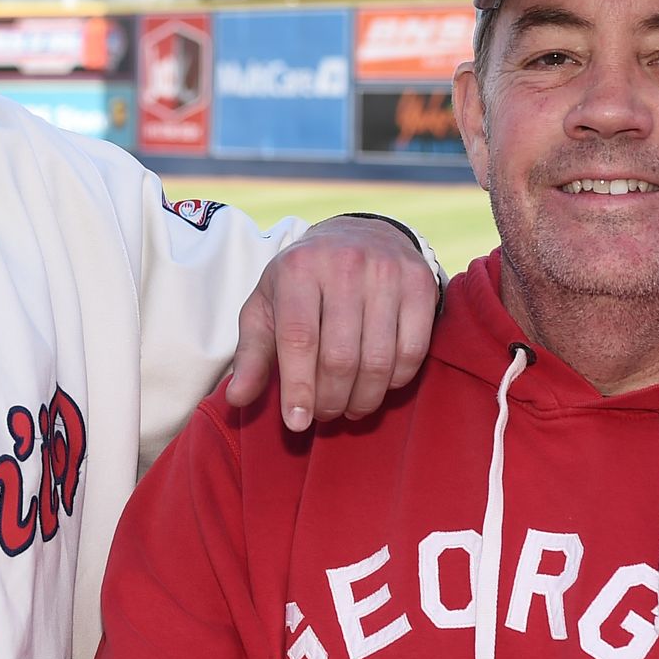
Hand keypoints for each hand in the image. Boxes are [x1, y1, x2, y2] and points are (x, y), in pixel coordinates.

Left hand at [224, 217, 440, 430]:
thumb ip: (252, 355)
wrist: (359, 235)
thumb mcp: (267, 308)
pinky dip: (396, 380)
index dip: (299, 388)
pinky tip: (380, 384)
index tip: (297, 423)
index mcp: (299, 269)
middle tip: (325, 415)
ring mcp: (387, 271)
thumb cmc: (303, 282)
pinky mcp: (421, 283)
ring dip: (364, 398)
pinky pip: (412, 351)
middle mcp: (345, 264)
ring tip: (350, 408)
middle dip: (331, 400)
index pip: (299, 340)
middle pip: (340, 357)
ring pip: (379, 360)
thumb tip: (237, 399)